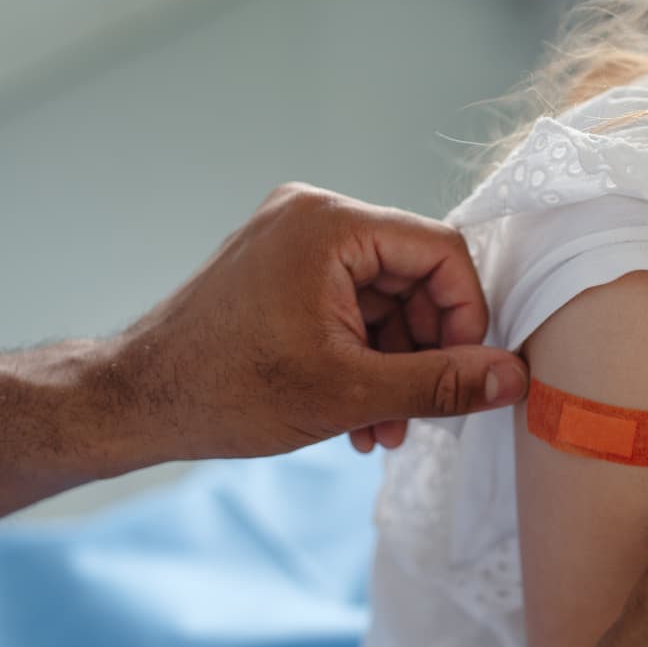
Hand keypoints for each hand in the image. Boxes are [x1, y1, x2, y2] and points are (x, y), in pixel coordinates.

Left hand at [108, 183, 528, 461]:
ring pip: (383, 300)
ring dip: (394, 366)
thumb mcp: (349, 393)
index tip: (465, 377)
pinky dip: (362, 356)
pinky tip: (357, 414)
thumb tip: (514, 377)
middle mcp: (313, 217)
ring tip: (382, 429)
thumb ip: (441, 383)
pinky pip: (349, 306)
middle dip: (424, 353)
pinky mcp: (281, 270)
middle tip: (421, 416)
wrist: (133, 402)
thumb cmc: (224, 390)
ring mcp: (293, 242)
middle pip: (413, 277)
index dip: (465, 318)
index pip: (441, 252)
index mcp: (329, 224)